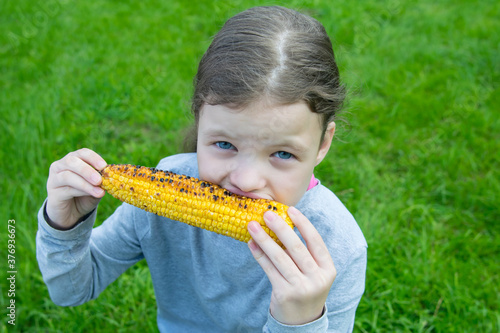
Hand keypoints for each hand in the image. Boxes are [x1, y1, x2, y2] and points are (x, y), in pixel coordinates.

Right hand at [46, 148, 106, 229]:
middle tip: (99, 180)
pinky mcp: (52, 193)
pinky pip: (66, 189)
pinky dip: (81, 191)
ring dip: (85, 183)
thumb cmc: (85, 196)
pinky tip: (92, 194)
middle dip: (87, 170)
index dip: (93, 158)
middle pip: (72, 161)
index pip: (82, 153)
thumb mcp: (96, 187)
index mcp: (73, 160)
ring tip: (99, 192)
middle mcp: (60, 166)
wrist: (72, 214)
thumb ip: (101, 180)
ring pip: (68, 176)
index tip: (104, 166)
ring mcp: (54, 179)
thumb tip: (110, 176)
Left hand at [247, 206, 335, 324]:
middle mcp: (317, 278)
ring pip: (280, 257)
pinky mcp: (284, 294)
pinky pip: (269, 269)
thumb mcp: (313, 272)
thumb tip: (282, 223)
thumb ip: (303, 253)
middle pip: (296, 247)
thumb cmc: (306, 287)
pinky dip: (259, 254)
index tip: (290, 209)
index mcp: (328, 269)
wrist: (302, 321)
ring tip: (252, 225)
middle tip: (267, 213)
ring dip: (264, 239)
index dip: (303, 224)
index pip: (316, 241)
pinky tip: (251, 244)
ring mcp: (301, 287)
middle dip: (280, 228)